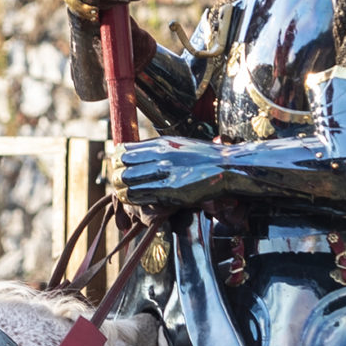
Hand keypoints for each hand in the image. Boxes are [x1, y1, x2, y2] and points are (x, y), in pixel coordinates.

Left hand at [107, 138, 225, 212]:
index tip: (121, 168)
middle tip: (121, 184)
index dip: (118, 161)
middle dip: (117, 176)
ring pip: (126, 181)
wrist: (227, 167)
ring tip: (126, 194)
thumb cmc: (206, 158)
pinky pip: (140, 195)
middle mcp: (160, 155)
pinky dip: (133, 199)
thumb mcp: (180, 145)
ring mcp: (165, 172)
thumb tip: (140, 153)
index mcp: (161, 143)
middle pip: (121, 165)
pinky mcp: (170, 190)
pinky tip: (136, 201)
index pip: (123, 149)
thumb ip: (160, 149)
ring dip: (123, 190)